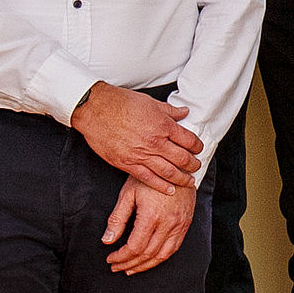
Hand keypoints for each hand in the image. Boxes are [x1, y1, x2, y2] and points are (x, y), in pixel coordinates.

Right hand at [71, 81, 200, 195]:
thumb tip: (184, 112)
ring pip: (168, 172)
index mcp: (163, 125)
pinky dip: (161, 186)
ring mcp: (141, 155)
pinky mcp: (127, 164)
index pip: (189, 140)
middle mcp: (155, 142)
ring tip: (189, 181)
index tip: (198, 149)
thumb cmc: (121, 103)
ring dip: (182, 178)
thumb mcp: (150, 102)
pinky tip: (170, 190)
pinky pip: (148, 179)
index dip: (197, 147)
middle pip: (182, 159)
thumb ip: (170, 110)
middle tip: (196, 167)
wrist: (95, 109)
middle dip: (193, 165)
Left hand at [101, 176, 196, 273]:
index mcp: (151, 216)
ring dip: (145, 266)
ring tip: (131, 269)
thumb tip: (107, 241)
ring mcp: (180, 225)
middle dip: (130, 264)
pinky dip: (160, 258)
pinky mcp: (186, 224)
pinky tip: (149, 260)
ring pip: (162, 255)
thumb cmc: (150, 176)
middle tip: (116, 267)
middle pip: (148, 254)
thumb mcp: (128, 193)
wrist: (177, 165)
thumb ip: (117, 219)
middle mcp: (168, 223)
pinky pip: (174, 248)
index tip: (110, 259)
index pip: (135, 247)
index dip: (121, 257)